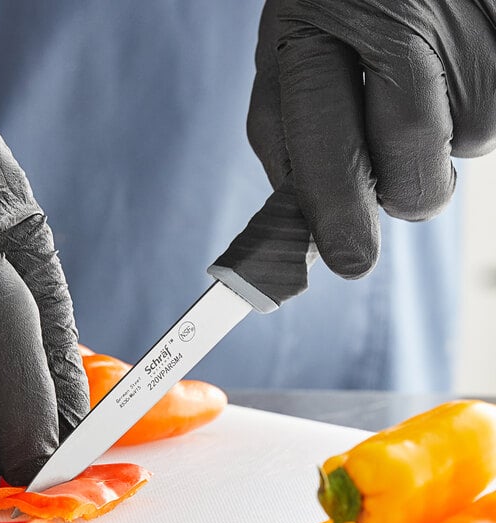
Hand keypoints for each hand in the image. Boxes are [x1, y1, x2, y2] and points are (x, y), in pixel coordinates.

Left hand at [248, 0, 495, 277]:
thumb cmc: (331, 12)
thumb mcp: (285, 57)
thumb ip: (285, 137)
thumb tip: (308, 218)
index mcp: (316, 30)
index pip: (329, 137)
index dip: (339, 207)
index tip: (349, 261)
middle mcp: (397, 19)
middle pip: (414, 156)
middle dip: (405, 190)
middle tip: (396, 172)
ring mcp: (468, 20)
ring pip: (473, 137)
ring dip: (445, 136)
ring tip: (420, 79)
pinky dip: (473, 108)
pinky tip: (449, 66)